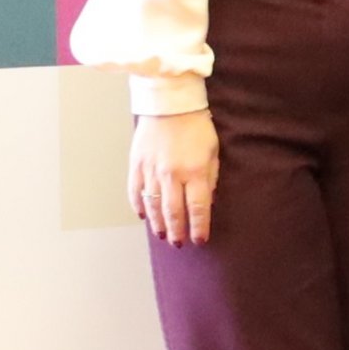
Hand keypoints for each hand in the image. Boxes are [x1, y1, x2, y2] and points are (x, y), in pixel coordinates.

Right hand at [130, 110, 220, 245]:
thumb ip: (211, 178)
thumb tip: (209, 202)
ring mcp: (151, 171)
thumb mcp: (213, 152)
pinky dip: (139, 206)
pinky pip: (135, 192)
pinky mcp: (136, 165)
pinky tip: (144, 216)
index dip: (199, 227)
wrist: (169, 105)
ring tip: (163, 235)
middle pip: (173, 212)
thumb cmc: (196, 127)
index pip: (198, 208)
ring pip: (153, 206)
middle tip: (179, 244)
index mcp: (195, 171)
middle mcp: (171, 175)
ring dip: (158, 223)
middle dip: (177, 231)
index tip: (200, 240)